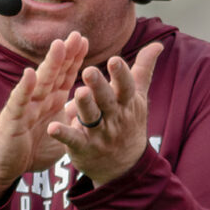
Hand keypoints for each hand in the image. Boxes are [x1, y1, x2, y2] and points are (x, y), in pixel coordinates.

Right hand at [0, 32, 87, 203]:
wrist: (6, 166)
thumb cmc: (31, 148)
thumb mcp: (61, 132)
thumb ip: (73, 117)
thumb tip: (91, 105)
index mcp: (51, 101)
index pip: (65, 75)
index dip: (74, 59)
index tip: (84, 40)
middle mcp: (39, 99)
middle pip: (54, 72)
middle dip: (66, 54)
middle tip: (77, 35)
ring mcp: (25, 106)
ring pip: (39, 82)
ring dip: (49, 64)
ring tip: (59, 46)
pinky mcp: (13, 118)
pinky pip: (19, 101)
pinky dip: (24, 88)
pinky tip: (29, 74)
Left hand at [47, 42, 163, 186]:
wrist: (125, 165)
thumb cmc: (129, 122)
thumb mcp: (139, 97)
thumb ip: (143, 69)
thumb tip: (158, 44)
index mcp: (126, 102)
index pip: (126, 86)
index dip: (121, 74)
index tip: (114, 59)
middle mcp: (114, 116)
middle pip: (107, 100)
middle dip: (99, 86)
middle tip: (89, 70)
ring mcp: (99, 133)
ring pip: (91, 118)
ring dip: (85, 106)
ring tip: (78, 92)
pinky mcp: (83, 147)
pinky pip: (73, 140)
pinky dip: (63, 135)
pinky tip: (52, 128)